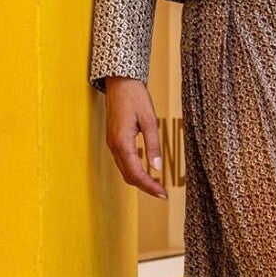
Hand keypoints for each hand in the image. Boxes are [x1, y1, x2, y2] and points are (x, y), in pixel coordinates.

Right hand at [104, 77, 167, 199]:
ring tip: (157, 185)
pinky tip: (146, 170)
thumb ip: (153, 144)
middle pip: (128, 176)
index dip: (150, 186)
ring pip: (125, 170)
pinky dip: (134, 170)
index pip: (136, 173)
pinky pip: (123, 161)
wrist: (119, 82)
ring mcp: (112, 144)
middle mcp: (114, 146)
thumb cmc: (135, 97)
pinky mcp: (114, 140)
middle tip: (162, 193)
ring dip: (140, 180)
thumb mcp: (149, 120)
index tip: (163, 194)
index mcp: (122, 142)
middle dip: (145, 187)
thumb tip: (156, 167)